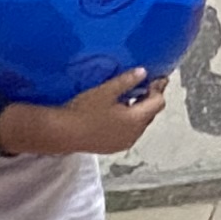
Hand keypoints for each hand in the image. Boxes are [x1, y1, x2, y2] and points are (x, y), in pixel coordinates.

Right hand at [42, 69, 165, 155]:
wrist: (62, 133)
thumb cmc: (83, 111)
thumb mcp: (105, 91)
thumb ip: (126, 81)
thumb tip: (143, 72)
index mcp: (136, 119)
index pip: (158, 102)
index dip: (158, 89)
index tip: (157, 78)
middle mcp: (135, 134)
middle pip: (151, 114)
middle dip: (150, 100)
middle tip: (145, 85)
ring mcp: (125, 143)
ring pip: (140, 124)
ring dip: (139, 112)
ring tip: (130, 98)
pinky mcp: (114, 147)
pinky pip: (129, 132)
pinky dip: (129, 122)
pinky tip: (118, 114)